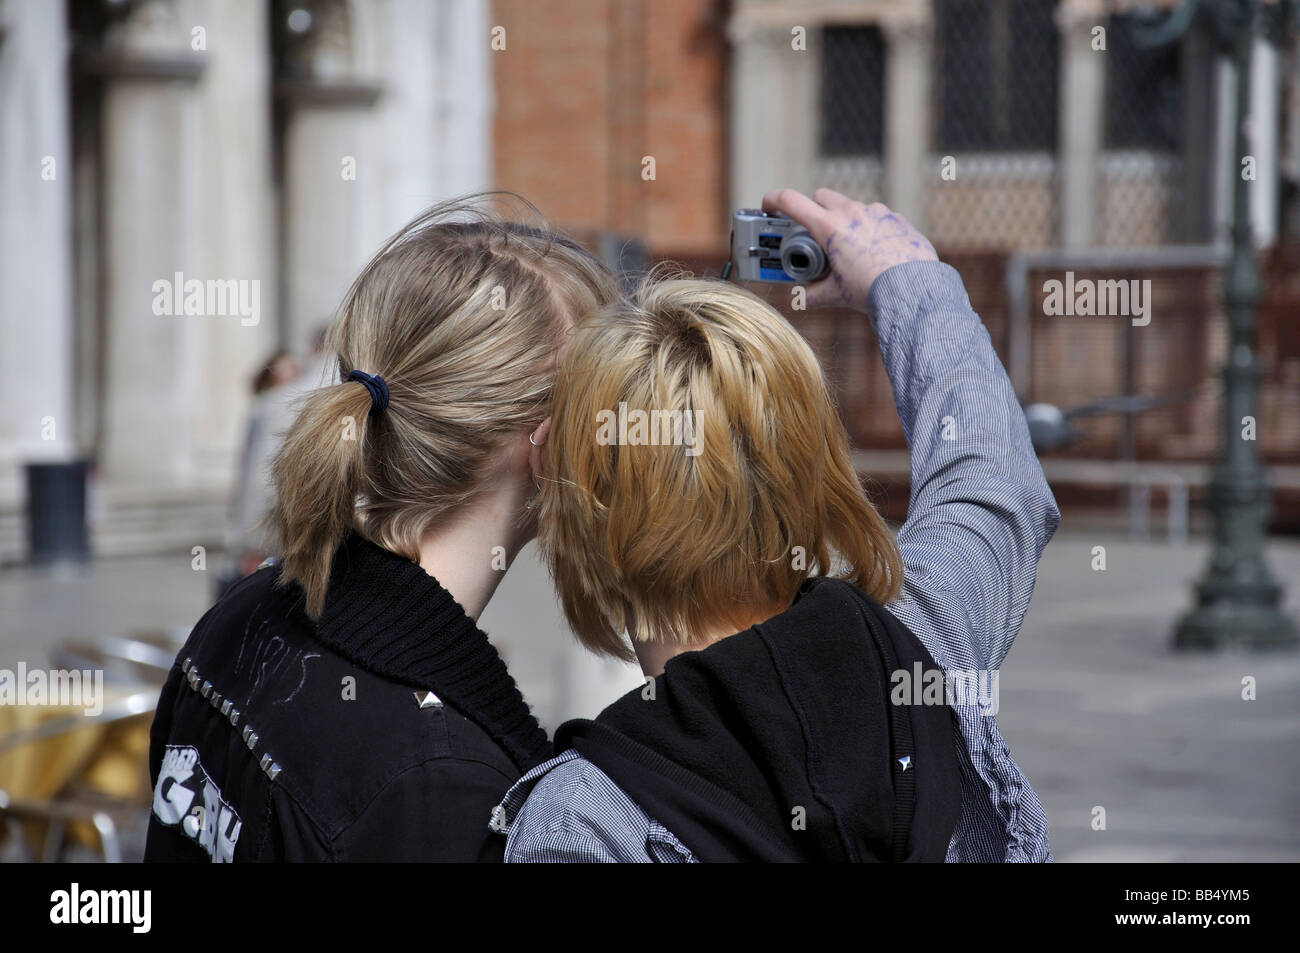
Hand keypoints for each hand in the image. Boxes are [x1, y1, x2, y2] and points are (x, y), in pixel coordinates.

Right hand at [760, 188, 936, 311]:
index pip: (791, 201)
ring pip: (850, 206)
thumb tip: (800, 299)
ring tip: (847, 248)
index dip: (773, 200)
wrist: (913, 289)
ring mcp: (876, 212)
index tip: (768, 206)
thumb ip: (813, 295)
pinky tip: (874, 251)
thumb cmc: (872, 290)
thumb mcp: (836, 295)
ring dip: (842, 220)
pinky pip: (876, 217)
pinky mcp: (896, 219)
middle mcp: (851, 212)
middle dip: (811, 210)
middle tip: (811, 233)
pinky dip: (869, 228)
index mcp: (829, 227)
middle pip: (820, 197)